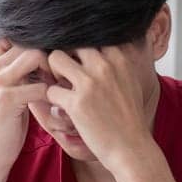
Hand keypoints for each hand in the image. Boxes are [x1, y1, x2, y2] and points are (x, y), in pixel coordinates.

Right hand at [0, 39, 50, 174]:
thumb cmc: (7, 120)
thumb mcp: (10, 89)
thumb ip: (19, 70)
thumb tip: (45, 52)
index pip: (22, 36)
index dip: (42, 46)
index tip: (53, 64)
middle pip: (32, 43)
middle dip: (51, 57)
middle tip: (60, 76)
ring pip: (35, 56)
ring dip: (53, 71)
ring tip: (58, 88)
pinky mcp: (7, 99)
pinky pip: (40, 86)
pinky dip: (53, 94)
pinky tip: (55, 104)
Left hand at [44, 47, 158, 174]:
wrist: (131, 147)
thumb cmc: (129, 116)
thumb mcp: (130, 79)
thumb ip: (117, 60)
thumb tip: (105, 43)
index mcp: (119, 57)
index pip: (89, 35)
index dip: (79, 47)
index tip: (78, 61)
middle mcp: (105, 65)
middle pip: (71, 42)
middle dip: (65, 55)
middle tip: (67, 73)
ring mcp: (90, 83)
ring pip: (55, 58)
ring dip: (54, 71)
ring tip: (61, 86)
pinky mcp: (76, 103)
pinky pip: (51, 89)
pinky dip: (51, 98)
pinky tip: (61, 106)